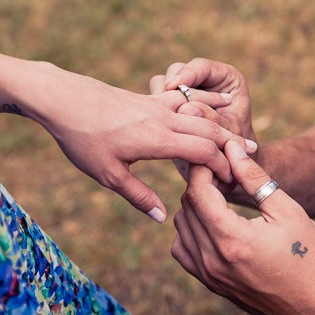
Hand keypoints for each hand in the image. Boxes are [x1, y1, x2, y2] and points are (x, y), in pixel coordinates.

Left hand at [30, 64, 255, 221]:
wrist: (63, 97)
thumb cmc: (82, 138)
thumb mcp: (108, 174)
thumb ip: (138, 196)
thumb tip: (163, 217)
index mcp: (158, 139)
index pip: (204, 151)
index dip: (223, 166)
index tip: (234, 180)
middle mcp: (163, 118)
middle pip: (209, 128)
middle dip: (231, 143)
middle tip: (252, 155)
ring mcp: (156, 104)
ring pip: (198, 113)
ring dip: (219, 124)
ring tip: (236, 134)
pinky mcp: (147, 98)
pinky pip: (183, 101)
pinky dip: (201, 107)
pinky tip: (205, 110)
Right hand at [149, 60, 256, 183]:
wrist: (230, 167)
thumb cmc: (238, 148)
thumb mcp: (230, 133)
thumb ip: (214, 120)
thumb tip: (189, 110)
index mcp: (226, 78)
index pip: (202, 67)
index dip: (187, 74)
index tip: (172, 86)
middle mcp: (204, 79)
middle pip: (178, 71)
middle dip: (169, 88)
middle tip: (161, 105)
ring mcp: (186, 91)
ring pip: (163, 83)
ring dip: (159, 99)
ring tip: (160, 117)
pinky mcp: (172, 105)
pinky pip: (156, 99)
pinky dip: (155, 111)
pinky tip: (155, 125)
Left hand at [173, 140, 314, 314]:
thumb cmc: (311, 259)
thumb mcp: (288, 211)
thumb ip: (254, 178)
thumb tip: (231, 149)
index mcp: (232, 239)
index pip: (197, 191)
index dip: (204, 168)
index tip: (221, 159)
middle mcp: (212, 259)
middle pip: (187, 206)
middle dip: (201, 183)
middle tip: (226, 176)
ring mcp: (208, 275)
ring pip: (181, 226)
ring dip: (195, 206)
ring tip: (222, 198)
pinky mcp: (210, 284)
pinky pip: (183, 250)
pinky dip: (191, 230)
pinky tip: (215, 224)